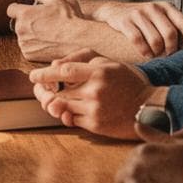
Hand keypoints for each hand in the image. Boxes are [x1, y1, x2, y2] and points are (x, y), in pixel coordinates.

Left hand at [8, 0, 86, 61]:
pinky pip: (27, 48)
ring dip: (29, 35)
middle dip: (26, 23)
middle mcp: (20, 28)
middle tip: (41, 24)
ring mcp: (23, 43)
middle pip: (17, 24)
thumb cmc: (67, 18)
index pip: (11, 9)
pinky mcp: (28, 54)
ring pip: (22, 37)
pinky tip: (46, 43)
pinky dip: (33, 46)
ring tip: (46, 34)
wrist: (76, 40)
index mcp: (24, 13)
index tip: (26, 12)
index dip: (18, 9)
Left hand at [29, 50, 155, 138]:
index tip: (33, 76)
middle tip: (39, 90)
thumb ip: (82, 58)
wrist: (149, 107)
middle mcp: (95, 91)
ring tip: (55, 99)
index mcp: (98, 72)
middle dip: (45, 92)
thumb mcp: (108, 62)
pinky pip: (71, 120)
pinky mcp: (96, 125)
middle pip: (58, 93)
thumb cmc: (127, 82)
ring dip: (55, 104)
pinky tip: (72, 110)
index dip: (45, 74)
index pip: (64, 71)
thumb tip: (55, 65)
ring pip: (62, 107)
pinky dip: (68, 115)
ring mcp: (95, 109)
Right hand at [92, 0, 182, 57]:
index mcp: (166, 6)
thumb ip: (172, 26)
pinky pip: (138, 40)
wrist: (114, 9)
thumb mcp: (159, 16)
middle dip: (171, 49)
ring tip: (156, 56)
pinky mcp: (125, 21)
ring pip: (155, 40)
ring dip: (157, 53)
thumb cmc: (143, 18)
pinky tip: (146, 54)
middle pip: (170, 34)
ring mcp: (139, 14)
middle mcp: (154, 8)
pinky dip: (144, 51)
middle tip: (168, 56)